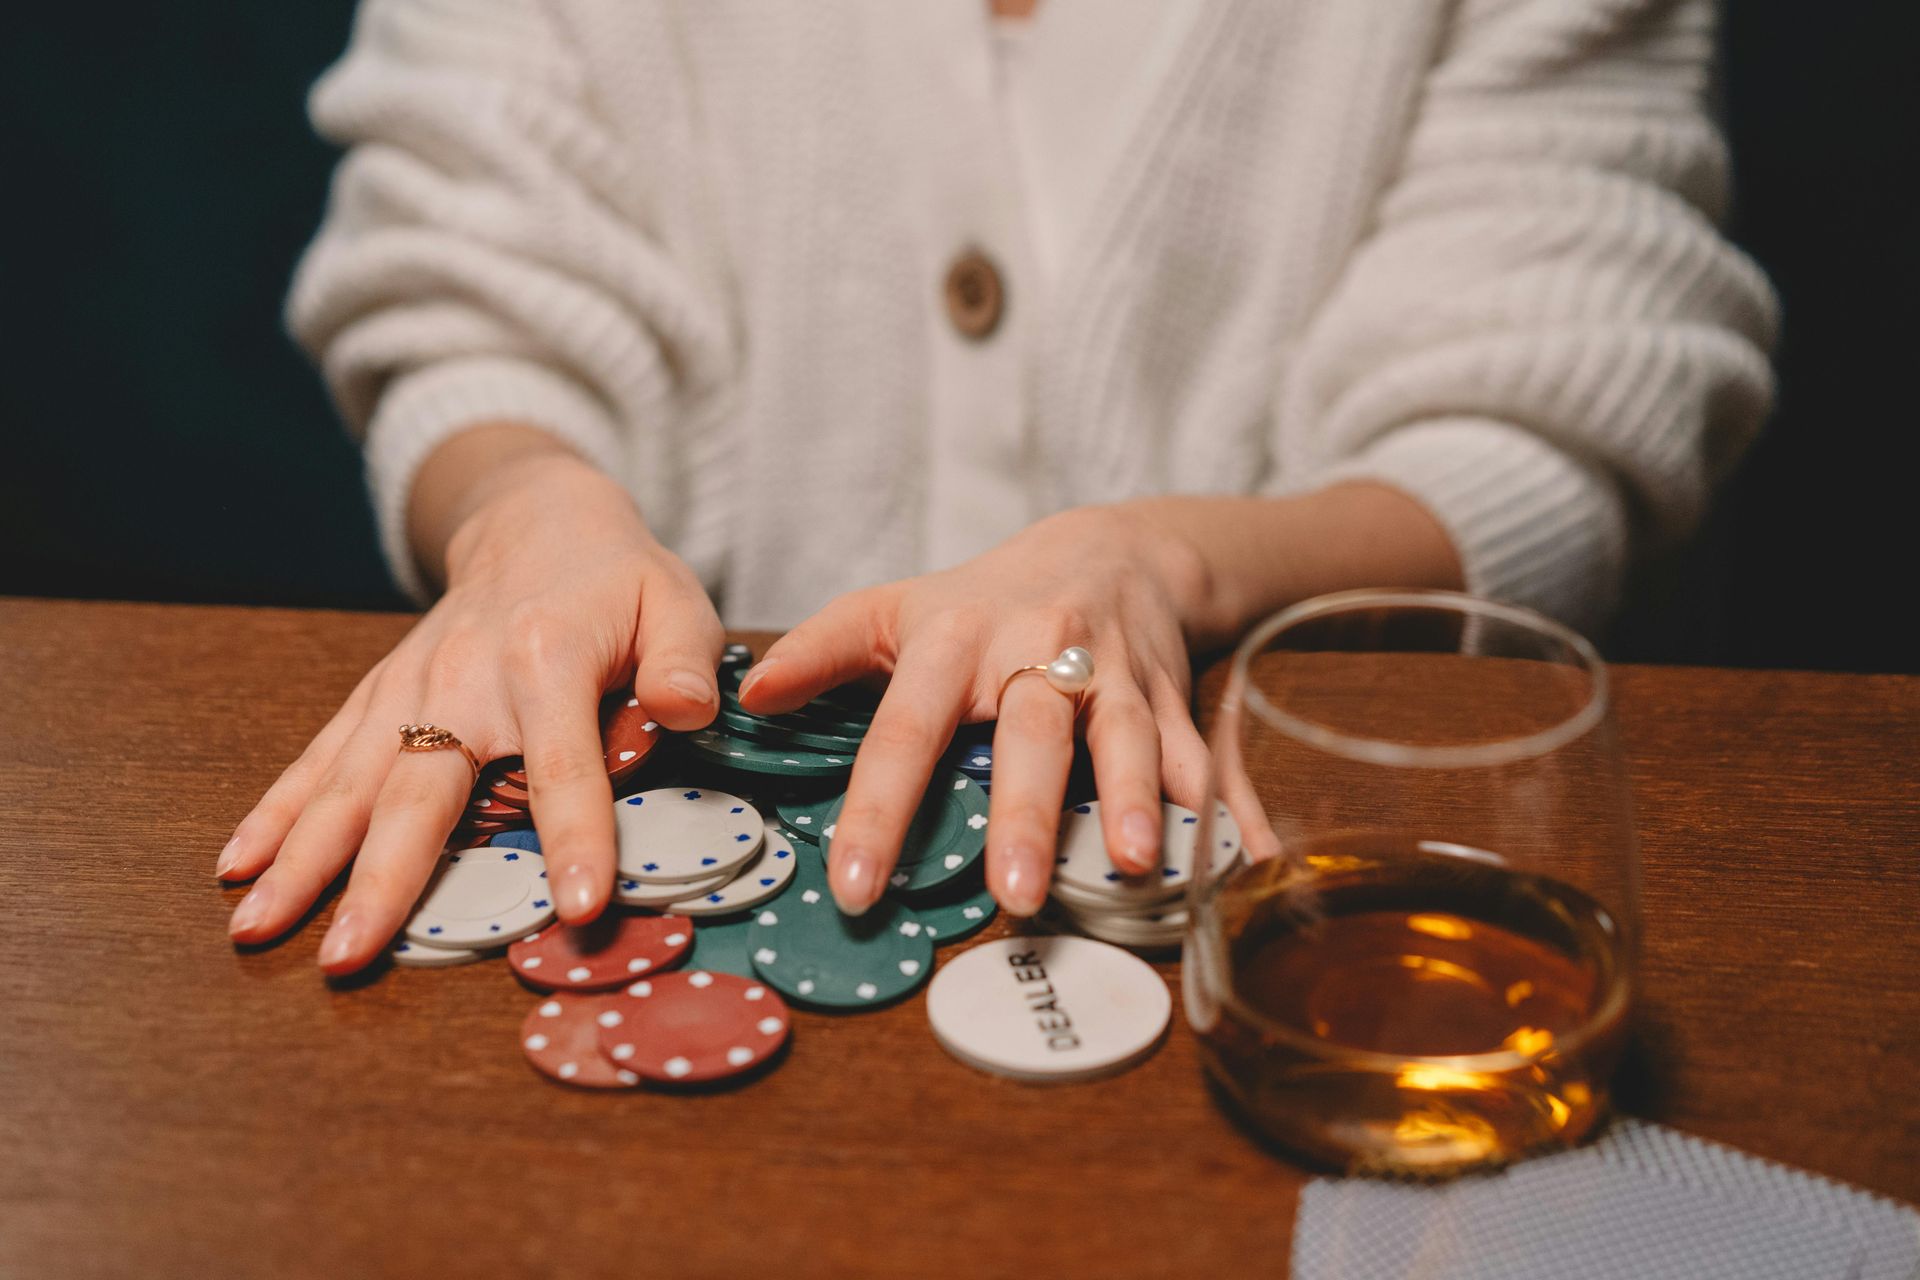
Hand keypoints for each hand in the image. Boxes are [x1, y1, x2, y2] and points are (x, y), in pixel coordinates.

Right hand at [218, 449, 722, 973]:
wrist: (537, 517)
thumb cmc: (619, 578)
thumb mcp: (676, 603)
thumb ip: (686, 660)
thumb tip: (694, 712)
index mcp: (547, 659)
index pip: (565, 765)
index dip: (576, 836)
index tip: (581, 908)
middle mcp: (462, 677)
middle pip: (419, 790)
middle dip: (381, 877)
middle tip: (346, 955)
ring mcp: (409, 687)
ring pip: (349, 781)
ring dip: (302, 858)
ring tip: (258, 928)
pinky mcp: (379, 694)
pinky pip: (321, 755)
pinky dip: (277, 811)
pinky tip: (239, 866)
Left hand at [739, 503, 1273, 916]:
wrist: (1110, 548)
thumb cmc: (985, 598)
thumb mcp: (893, 609)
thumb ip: (821, 651)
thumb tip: (748, 699)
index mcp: (958, 639)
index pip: (907, 727)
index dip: (880, 804)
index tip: (857, 883)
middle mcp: (1039, 653)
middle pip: (1033, 734)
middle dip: (1028, 811)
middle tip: (1016, 892)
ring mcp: (1114, 674)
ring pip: (1128, 739)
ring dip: (1137, 803)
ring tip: (1136, 867)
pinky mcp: (1172, 697)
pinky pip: (1206, 757)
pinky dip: (1232, 812)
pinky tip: (1247, 866)